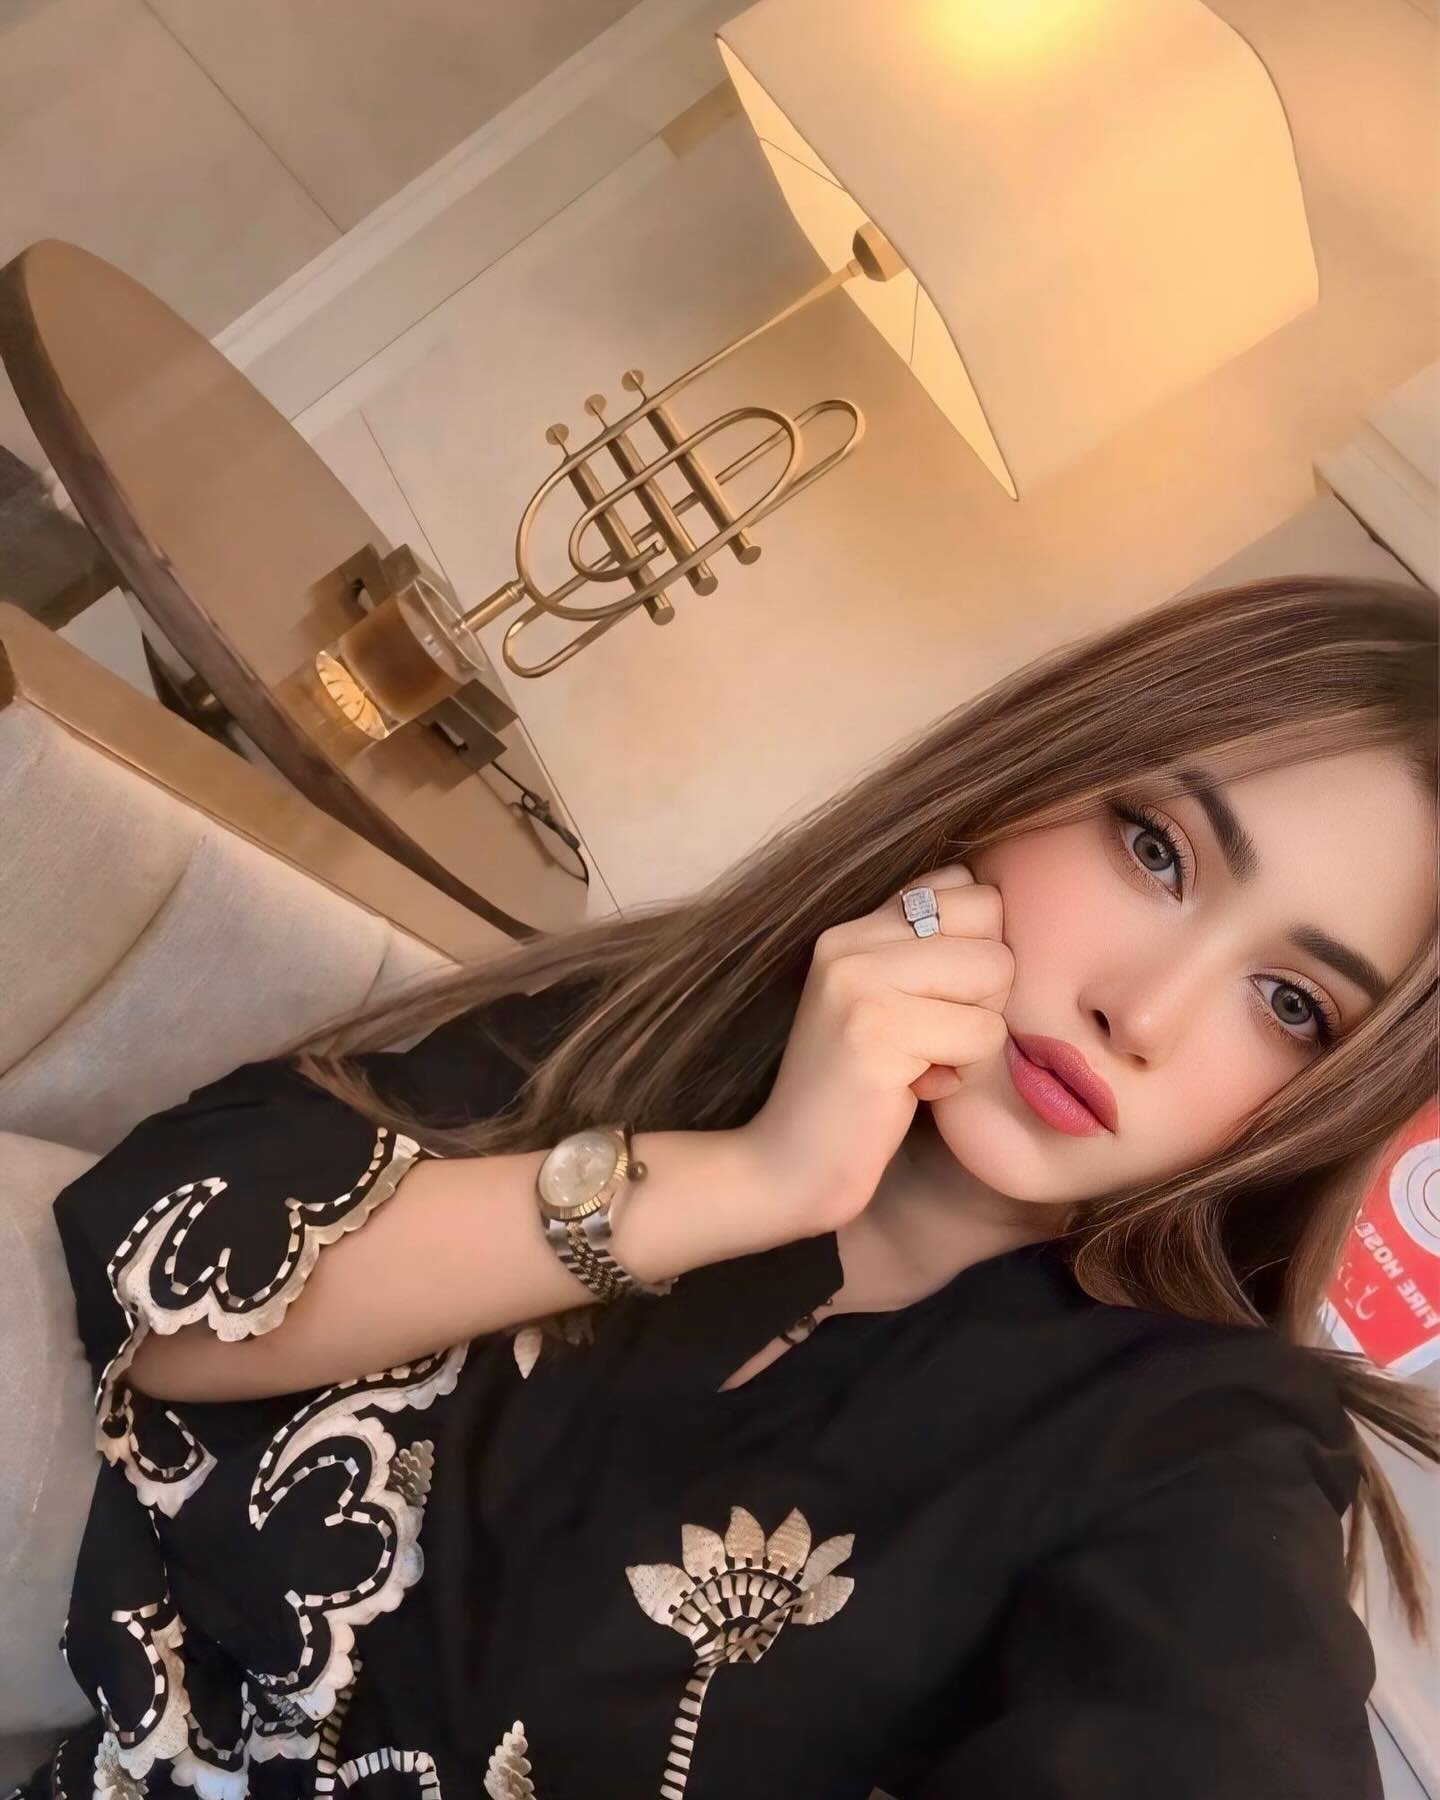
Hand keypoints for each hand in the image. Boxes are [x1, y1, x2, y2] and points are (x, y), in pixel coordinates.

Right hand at [736, 863, 1012, 1237]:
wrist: (786, 1168)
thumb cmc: (853, 1095)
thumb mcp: (880, 1004)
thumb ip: (923, 954)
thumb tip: (999, 910)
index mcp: (850, 929)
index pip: (962, 884)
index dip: (977, 945)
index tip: (939, 1000)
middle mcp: (849, 941)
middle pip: (989, 917)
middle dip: (987, 985)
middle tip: (938, 1033)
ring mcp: (859, 982)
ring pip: (994, 971)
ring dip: (977, 1032)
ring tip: (926, 1062)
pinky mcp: (877, 1032)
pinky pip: (982, 1032)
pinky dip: (965, 1072)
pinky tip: (918, 1089)